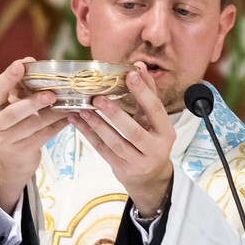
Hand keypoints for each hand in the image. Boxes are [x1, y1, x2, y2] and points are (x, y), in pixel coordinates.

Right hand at [0, 58, 68, 213]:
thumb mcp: (10, 106)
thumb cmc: (13, 125)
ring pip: (33, 125)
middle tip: (51, 94)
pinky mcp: (22, 151)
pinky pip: (45, 135)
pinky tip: (70, 116)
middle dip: (33, 102)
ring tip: (69, 104)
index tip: (21, 64)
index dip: (8, 77)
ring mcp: (7, 140)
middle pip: (13, 113)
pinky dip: (59, 125)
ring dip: (53, 113)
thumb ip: (18, 87)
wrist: (11, 162)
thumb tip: (29, 60)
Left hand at [70, 62, 173, 215]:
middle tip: (98, 98)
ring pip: (115, 143)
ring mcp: (138, 162)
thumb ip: (148, 95)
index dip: (143, 92)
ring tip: (83, 109)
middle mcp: (155, 149)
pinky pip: (103, 150)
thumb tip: (139, 67)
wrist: (151, 177)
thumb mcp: (155, 121)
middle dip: (115, 114)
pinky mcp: (122, 169)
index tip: (130, 74)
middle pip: (134, 131)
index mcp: (166, 132)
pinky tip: (78, 121)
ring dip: (97, 125)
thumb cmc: (152, 140)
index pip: (155, 110)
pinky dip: (89, 135)